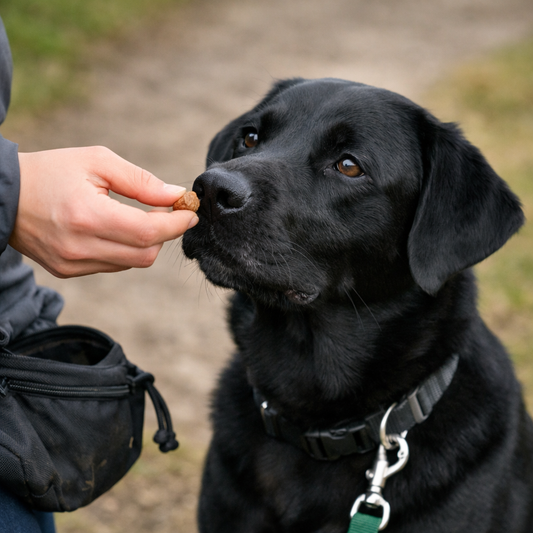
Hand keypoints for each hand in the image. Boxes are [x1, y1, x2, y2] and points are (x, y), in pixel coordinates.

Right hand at [9, 146, 197, 277]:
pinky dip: (126, 250)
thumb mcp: (97, 162)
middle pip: (146, 254)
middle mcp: (80, 247)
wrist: (3, 196)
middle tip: (167, 211)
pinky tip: (118, 229)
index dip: (176, 224)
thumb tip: (176, 196)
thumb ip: (141, 181)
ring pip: (132, 263)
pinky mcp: (68, 271)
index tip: (190, 212)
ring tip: (141, 217)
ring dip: (146, 242)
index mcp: (87, 216)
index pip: (148, 233)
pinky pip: (113, 266)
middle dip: (165, 234)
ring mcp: (73, 264)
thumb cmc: (51, 171)